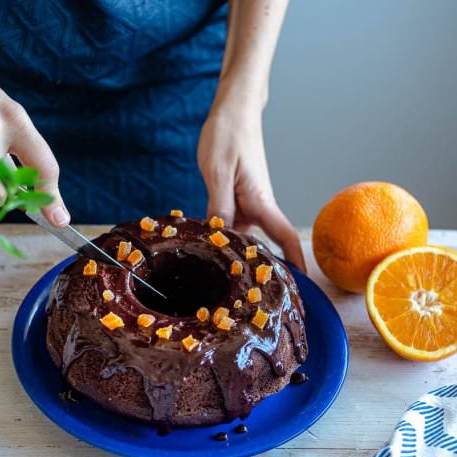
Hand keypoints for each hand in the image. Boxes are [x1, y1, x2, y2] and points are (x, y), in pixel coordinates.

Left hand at [198, 100, 305, 271]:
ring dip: (237, 252)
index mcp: (260, 200)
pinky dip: (225, 235)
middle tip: (245, 292)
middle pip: (264, 242)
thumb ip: (219, 206)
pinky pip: (233, 222)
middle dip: (259, 266)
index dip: (295, 261)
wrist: (233, 109)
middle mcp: (258, 205)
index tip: (301, 284)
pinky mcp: (237, 196)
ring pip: (245, 234)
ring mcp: (248, 201)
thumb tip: (221, 237)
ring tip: (223, 276)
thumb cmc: (228, 134)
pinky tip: (210, 244)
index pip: (284, 236)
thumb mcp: (218, 172)